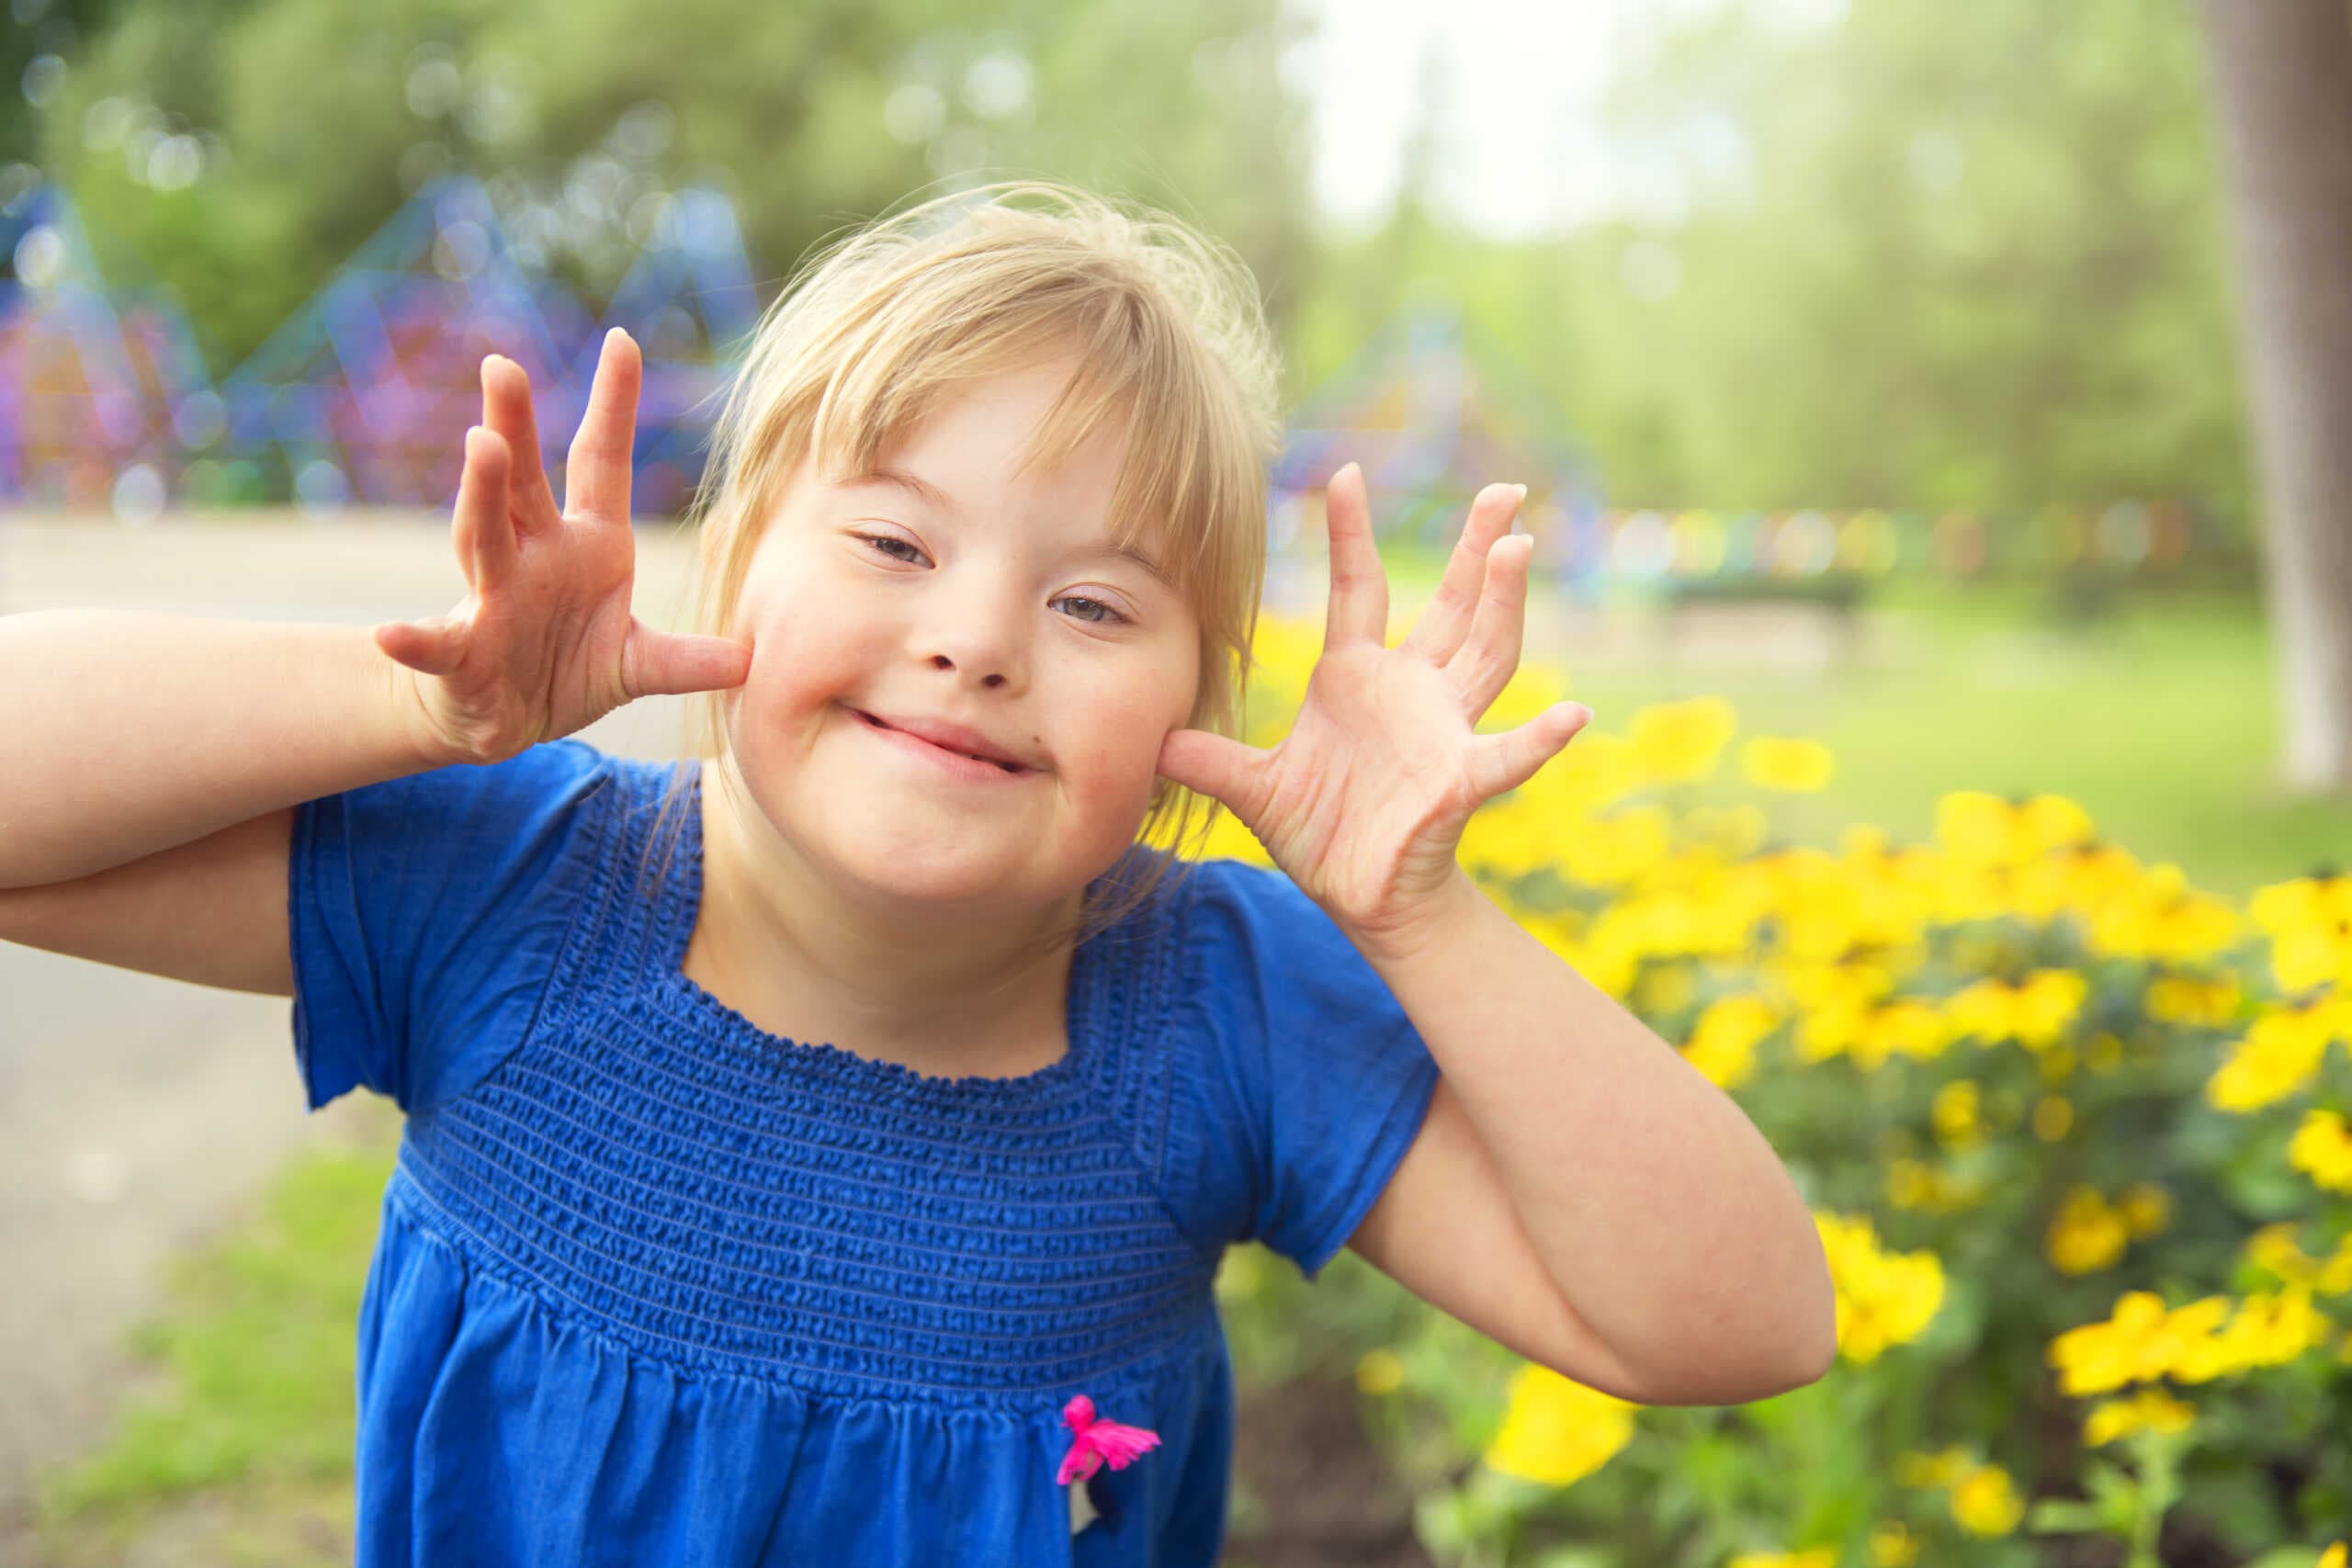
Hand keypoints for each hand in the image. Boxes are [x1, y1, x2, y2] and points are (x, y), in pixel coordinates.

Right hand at [374, 329, 750, 765]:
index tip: (623, 341)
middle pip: (522, 482)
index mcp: (586, 545)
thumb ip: (686, 660)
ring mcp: (493, 600)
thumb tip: (750, 660)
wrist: (503, 720)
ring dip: (480, 492)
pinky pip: (434, 644)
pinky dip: (412, 640)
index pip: (599, 462)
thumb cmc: (567, 669)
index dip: (612, 406)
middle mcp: (532, 556)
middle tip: (506, 367)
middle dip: (516, 425)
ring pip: (482, 537)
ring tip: (482, 444)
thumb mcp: (638, 665)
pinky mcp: (462, 654)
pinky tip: (389, 635)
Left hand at [1154, 462, 1590, 948]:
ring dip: (1503, 604)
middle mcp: (1409, 692)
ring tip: (1517, 549)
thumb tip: (1151, 740)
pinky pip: (1505, 757)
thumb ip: (1209, 760)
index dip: (1350, 534)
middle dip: (1476, 547)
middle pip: (1452, 606)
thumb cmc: (1320, 833)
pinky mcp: (1458, 782)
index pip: (1357, 589)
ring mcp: (1441, 732)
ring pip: (1485, 655)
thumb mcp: (1253, 790)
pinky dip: (1540, 739)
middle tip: (1503, 491)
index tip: (1346, 473)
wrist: (1360, 899)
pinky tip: (1573, 714)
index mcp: (1355, 679)